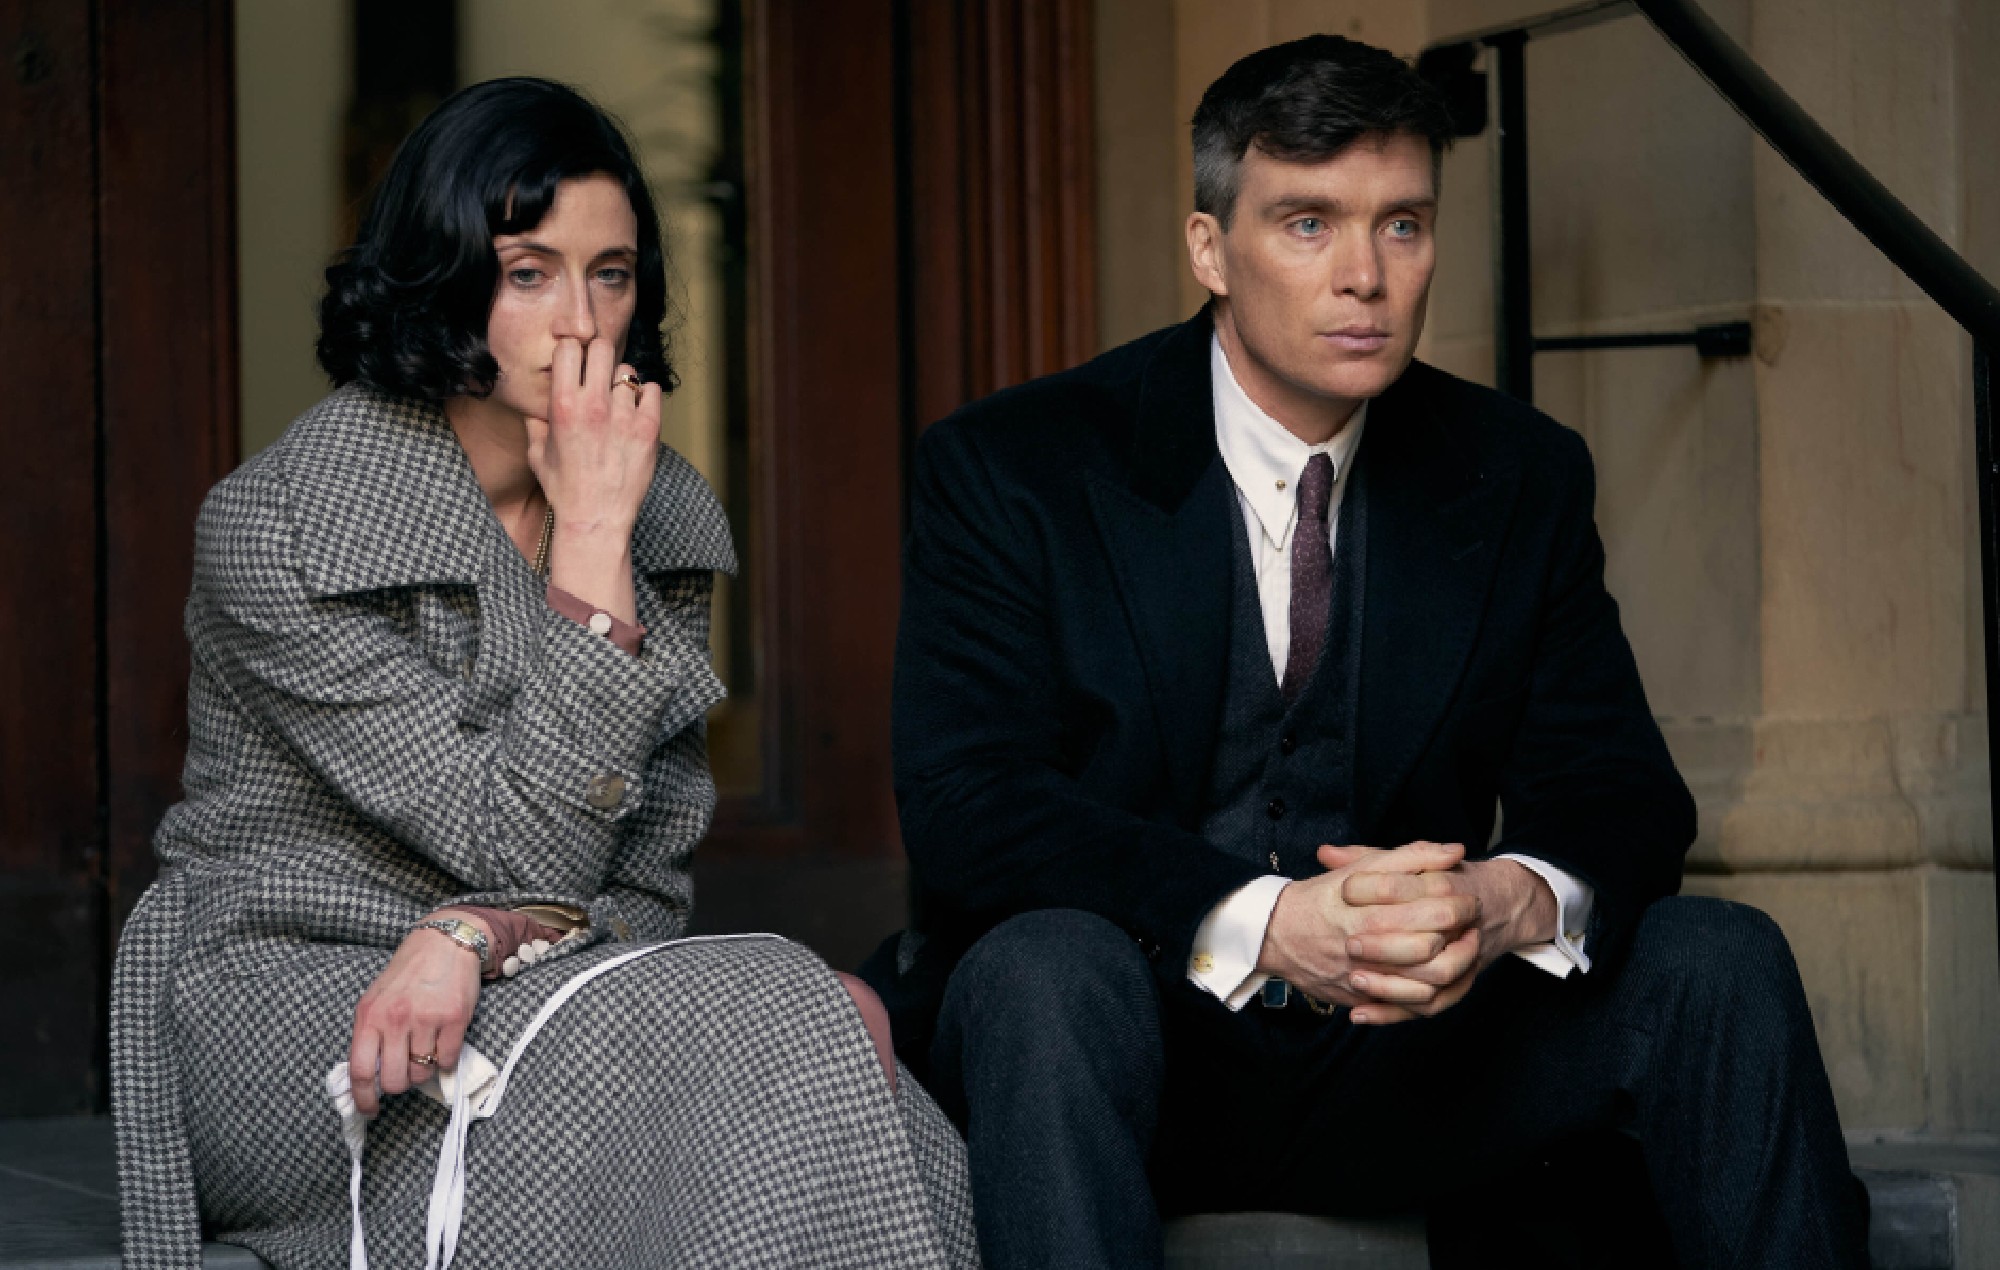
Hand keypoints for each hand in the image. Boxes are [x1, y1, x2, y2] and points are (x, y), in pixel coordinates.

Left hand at [346, 913, 487, 1117]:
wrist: (444, 944)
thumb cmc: (408, 975)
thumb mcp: (376, 1001)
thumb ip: (369, 1035)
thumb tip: (367, 1078)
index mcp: (369, 1016)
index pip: (360, 1070)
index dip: (363, 1098)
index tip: (369, 1110)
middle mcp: (395, 1019)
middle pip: (394, 1080)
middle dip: (400, 1084)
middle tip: (405, 1072)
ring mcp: (426, 1019)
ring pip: (422, 1073)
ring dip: (424, 1070)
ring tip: (426, 1050)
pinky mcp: (455, 1019)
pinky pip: (448, 1060)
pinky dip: (446, 1060)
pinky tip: (443, 1043)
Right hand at [525, 337, 658, 621]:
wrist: (596, 518)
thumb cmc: (564, 488)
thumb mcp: (537, 453)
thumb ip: (536, 420)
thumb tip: (536, 399)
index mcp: (563, 406)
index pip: (569, 348)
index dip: (571, 351)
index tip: (574, 362)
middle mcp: (594, 406)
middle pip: (601, 348)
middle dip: (597, 356)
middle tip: (597, 373)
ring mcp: (624, 416)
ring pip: (628, 371)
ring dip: (621, 381)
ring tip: (616, 400)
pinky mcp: (649, 429)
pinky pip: (652, 390)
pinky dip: (645, 395)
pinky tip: (635, 410)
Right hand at [1255, 841, 1477, 1023]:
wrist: (1275, 933)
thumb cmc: (1325, 896)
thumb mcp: (1363, 868)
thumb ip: (1410, 856)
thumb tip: (1454, 851)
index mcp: (1367, 910)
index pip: (1431, 912)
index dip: (1459, 907)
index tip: (1470, 900)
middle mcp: (1363, 946)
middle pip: (1429, 951)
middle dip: (1460, 940)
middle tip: (1471, 927)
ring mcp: (1359, 976)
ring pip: (1421, 986)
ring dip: (1450, 970)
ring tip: (1461, 954)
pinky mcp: (1356, 997)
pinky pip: (1401, 1007)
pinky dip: (1426, 995)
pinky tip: (1438, 980)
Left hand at [1322, 844, 1557, 1023]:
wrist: (1495, 905)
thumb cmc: (1438, 881)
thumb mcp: (1405, 863)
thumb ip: (1367, 859)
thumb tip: (1325, 854)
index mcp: (1447, 885)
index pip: (1414, 888)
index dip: (1378, 889)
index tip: (1345, 891)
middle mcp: (1460, 924)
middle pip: (1428, 942)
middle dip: (1386, 946)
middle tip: (1349, 944)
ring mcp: (1464, 958)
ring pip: (1434, 980)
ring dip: (1392, 985)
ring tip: (1354, 979)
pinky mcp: (1457, 985)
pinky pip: (1429, 1007)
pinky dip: (1393, 1013)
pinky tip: (1359, 1013)